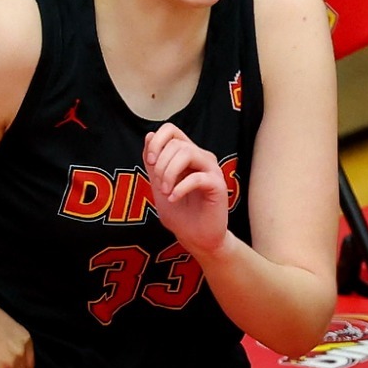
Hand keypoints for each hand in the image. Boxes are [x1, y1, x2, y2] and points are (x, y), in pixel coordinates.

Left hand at [144, 124, 230, 257]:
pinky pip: (197, 177)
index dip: (157, 141)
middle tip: (159, 186)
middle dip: (161, 164)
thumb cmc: (180, 213)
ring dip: (169, 173)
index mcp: (188, 155)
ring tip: (166, 192)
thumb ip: (154, 162)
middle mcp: (201, 158)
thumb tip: (149, 136)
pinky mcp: (218, 186)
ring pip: (187, 153)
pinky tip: (174, 198)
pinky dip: (180, 188)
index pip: (171, 130)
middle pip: (177, 143)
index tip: (150, 162)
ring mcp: (212, 170)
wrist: (196, 238)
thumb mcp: (158, 185)